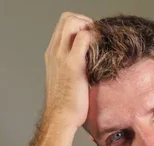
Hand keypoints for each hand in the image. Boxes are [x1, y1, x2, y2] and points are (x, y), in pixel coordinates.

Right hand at [44, 12, 93, 128]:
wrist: (60, 118)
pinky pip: (85, 37)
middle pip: (67, 18)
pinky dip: (95, 37)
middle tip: (97, 36)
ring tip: (98, 42)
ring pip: (73, 21)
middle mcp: (54, 51)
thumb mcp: (66, 80)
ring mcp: (61, 56)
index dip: (79, 24)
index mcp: (52, 55)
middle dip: (85, 21)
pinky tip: (101, 51)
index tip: (92, 37)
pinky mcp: (73, 64)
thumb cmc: (66, 105)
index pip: (63, 25)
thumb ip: (74, 67)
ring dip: (89, 26)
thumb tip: (91, 64)